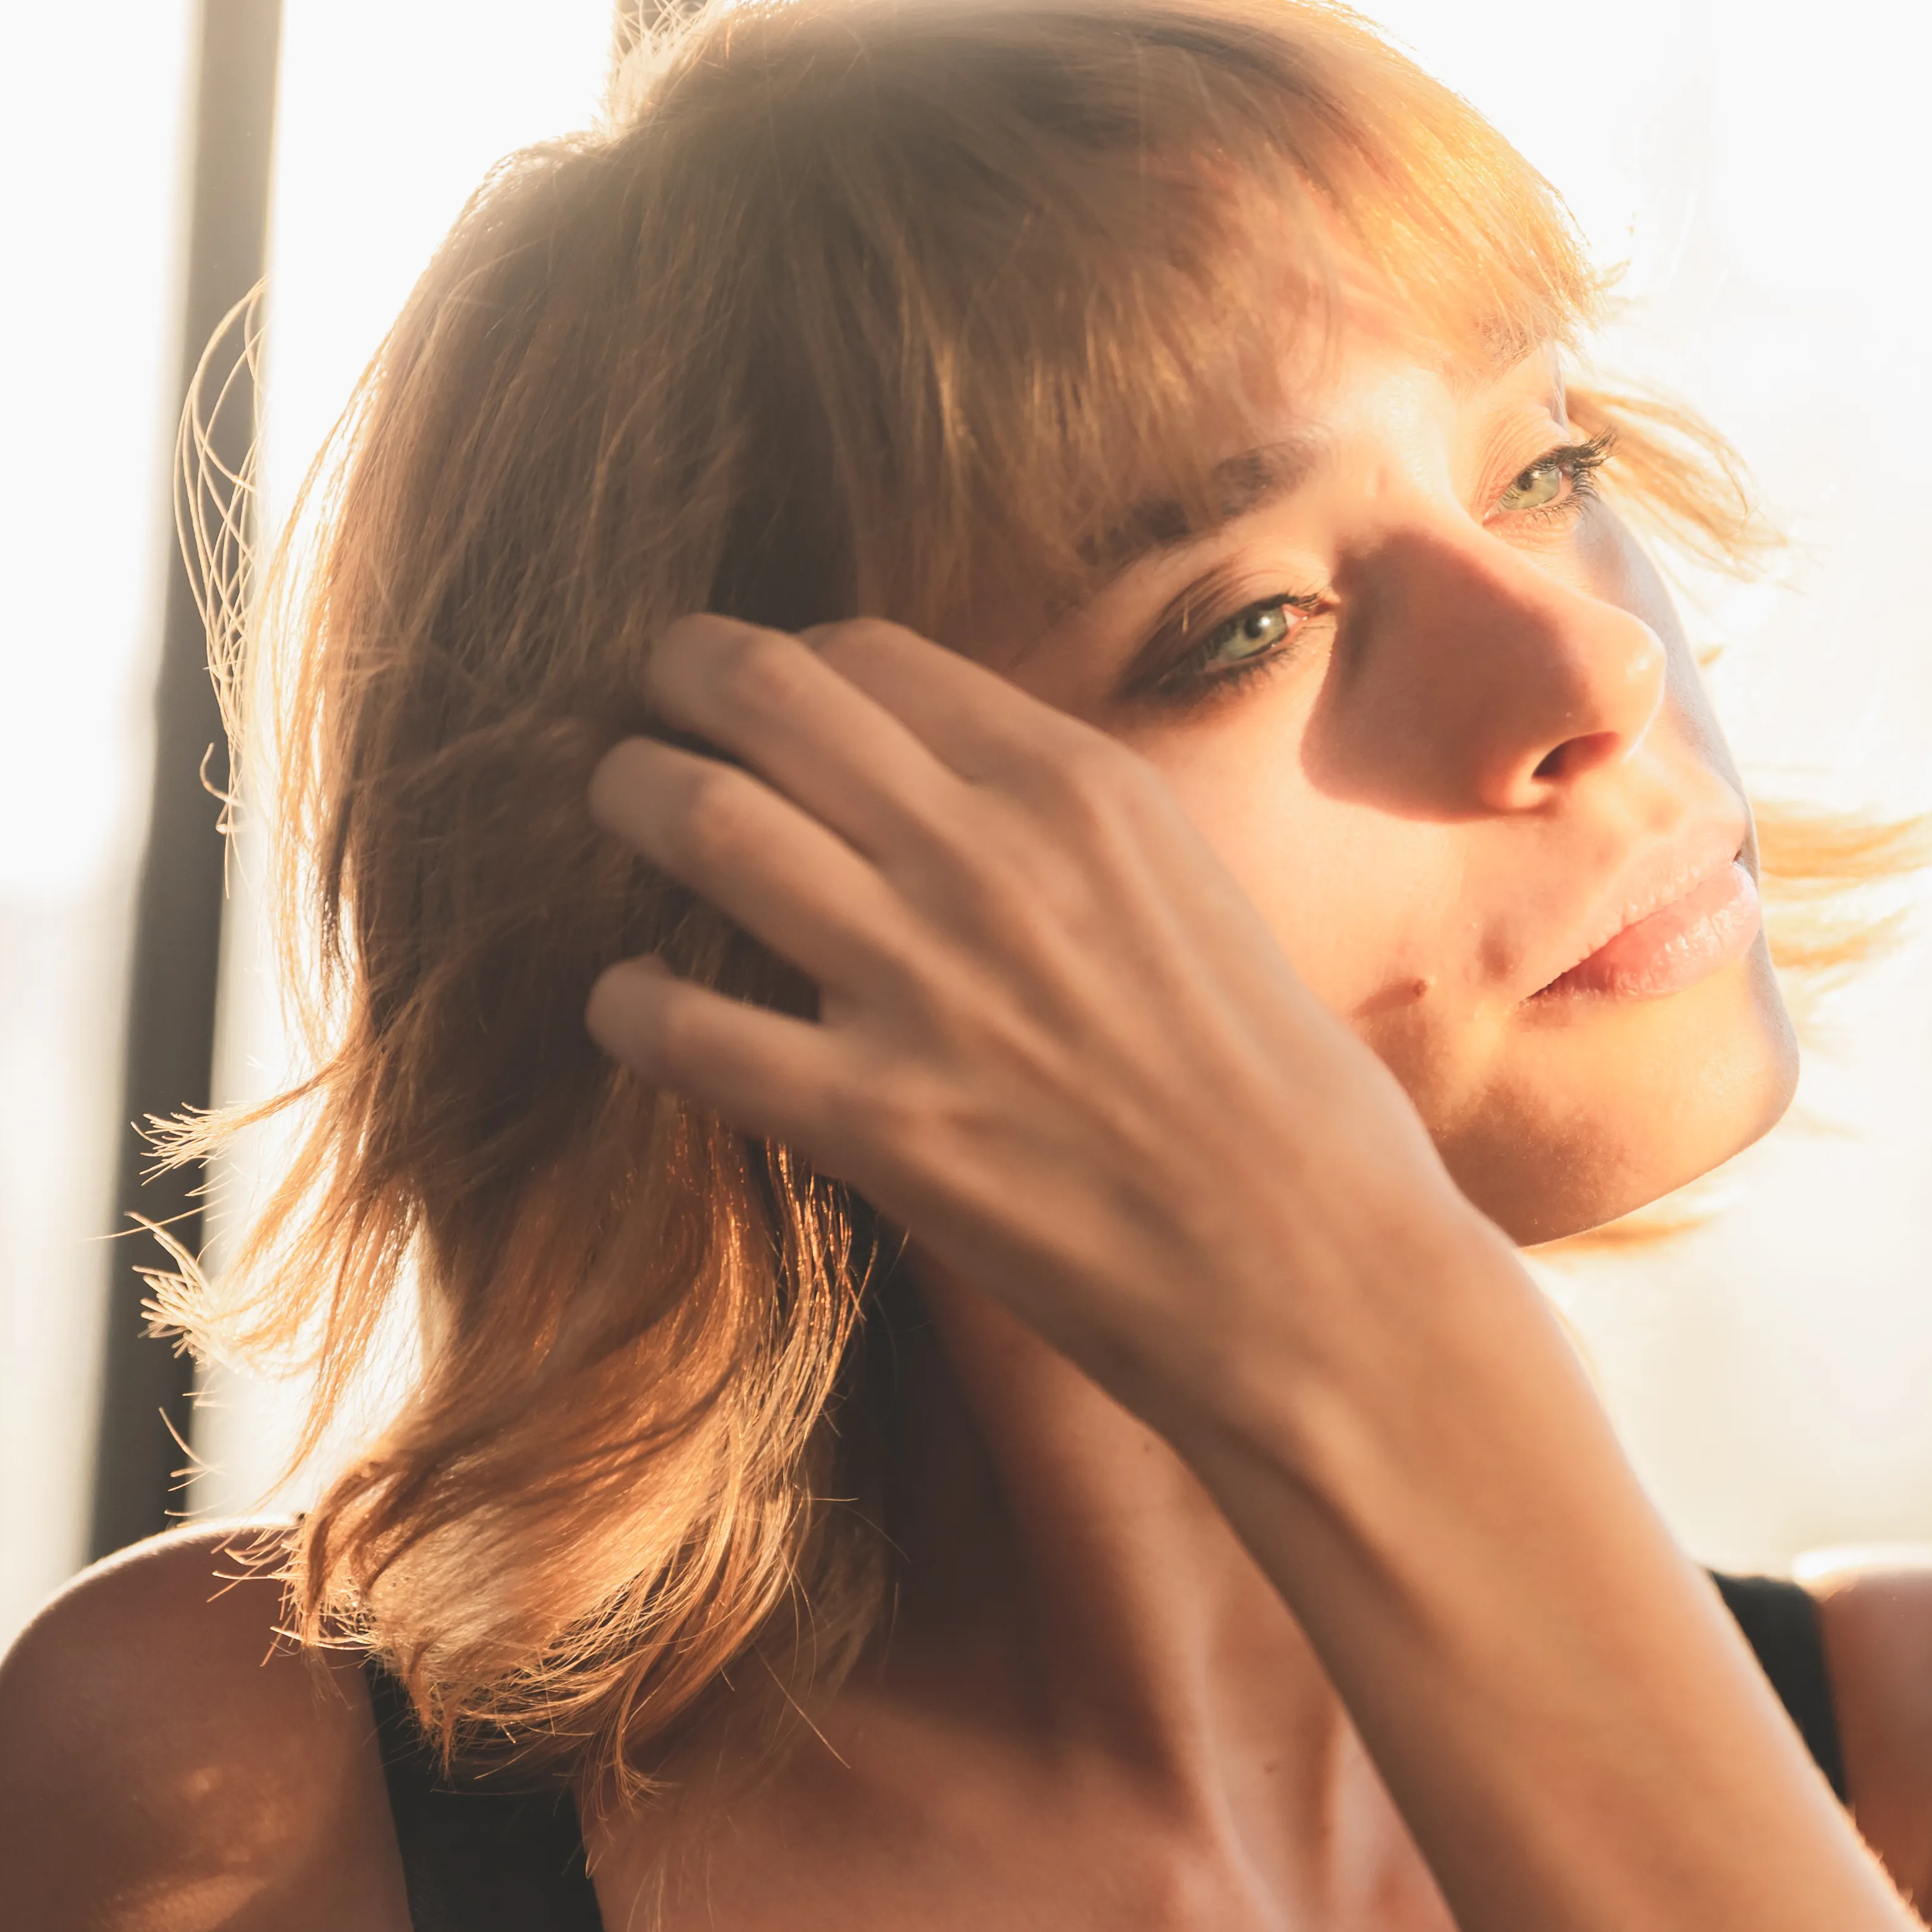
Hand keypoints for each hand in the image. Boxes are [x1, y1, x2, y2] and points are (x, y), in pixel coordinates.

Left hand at [582, 614, 1484, 1435]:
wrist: (1318, 1276)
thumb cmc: (1285, 1105)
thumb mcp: (1196, 898)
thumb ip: (1069, 836)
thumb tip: (960, 804)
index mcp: (1082, 787)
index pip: (870, 655)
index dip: (790, 667)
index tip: (761, 706)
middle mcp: (993, 856)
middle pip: (760, 693)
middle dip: (673, 685)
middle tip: (643, 718)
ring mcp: (926, 985)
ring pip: (700, 821)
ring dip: (629, 802)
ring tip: (614, 818)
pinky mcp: (876, 1122)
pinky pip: (679, 1025)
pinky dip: (626, 1005)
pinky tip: (628, 1010)